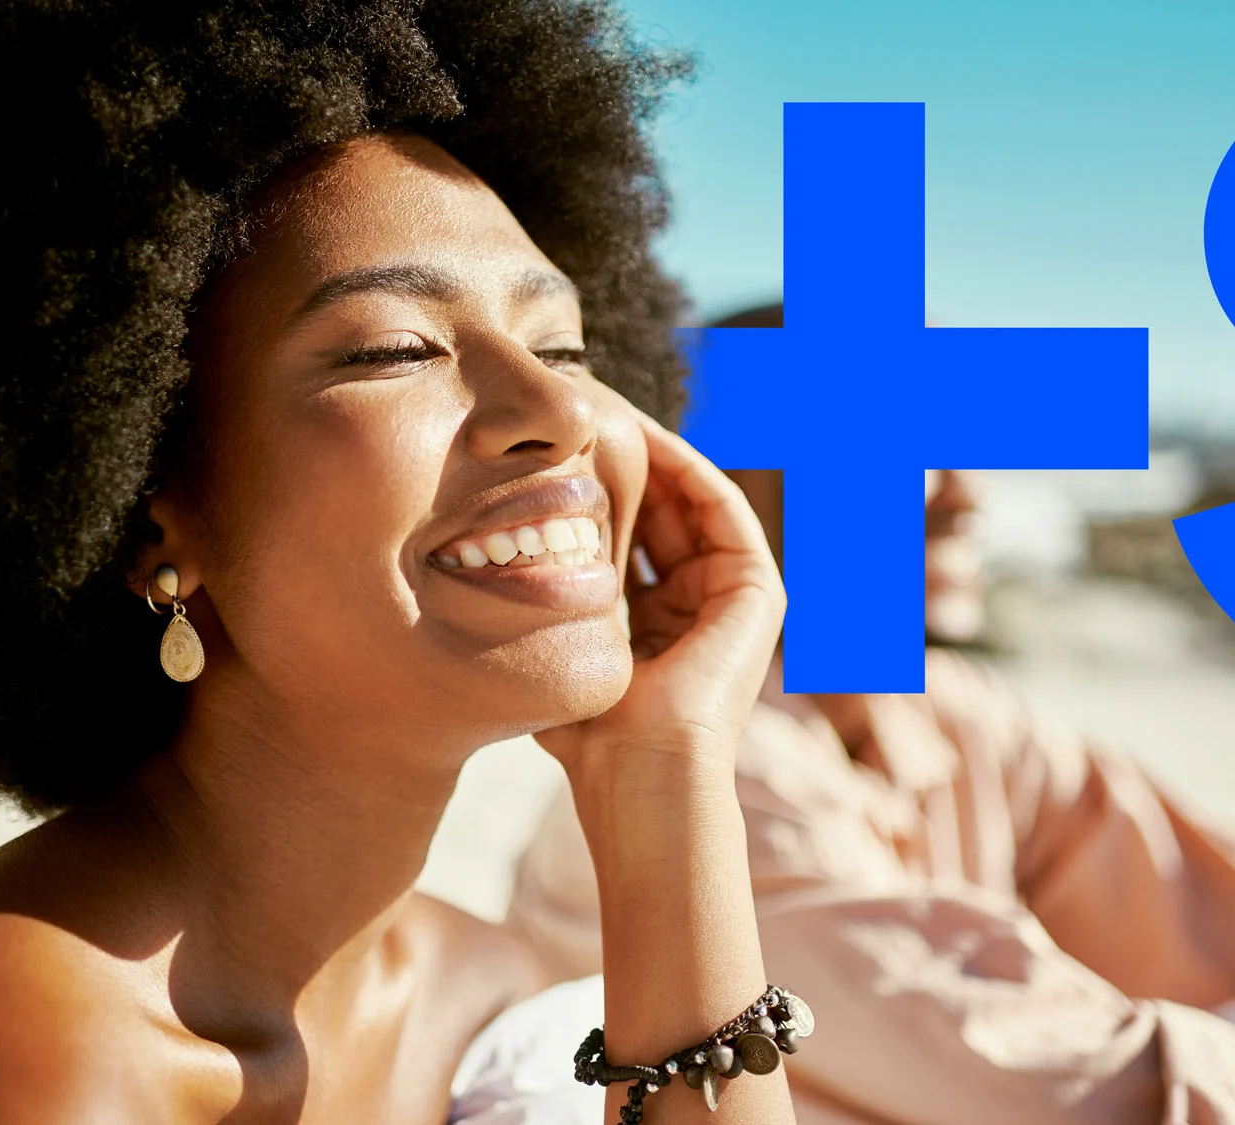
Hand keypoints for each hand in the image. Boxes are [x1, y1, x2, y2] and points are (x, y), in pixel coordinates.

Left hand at [535, 406, 784, 778]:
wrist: (643, 775)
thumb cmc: (589, 737)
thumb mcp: (556, 654)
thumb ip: (540, 614)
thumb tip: (476, 570)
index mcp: (655, 624)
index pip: (626, 537)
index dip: (592, 490)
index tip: (548, 451)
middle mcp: (698, 605)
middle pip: (659, 512)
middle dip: (621, 462)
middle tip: (580, 413)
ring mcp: (731, 597)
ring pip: (689, 501)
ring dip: (652, 454)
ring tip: (609, 412)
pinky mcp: (757, 589)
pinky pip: (720, 507)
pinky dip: (686, 469)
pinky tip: (643, 439)